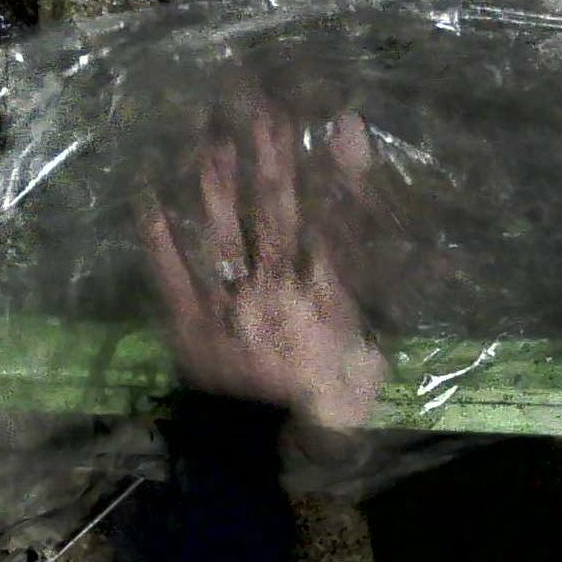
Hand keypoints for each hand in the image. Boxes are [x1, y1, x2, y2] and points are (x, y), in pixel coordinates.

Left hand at [141, 109, 386, 428]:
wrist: (268, 457)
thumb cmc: (330, 407)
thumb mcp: (372, 353)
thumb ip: (379, 300)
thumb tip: (413, 254)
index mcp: (322, 297)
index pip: (331, 219)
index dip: (334, 168)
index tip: (334, 121)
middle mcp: (273, 289)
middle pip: (273, 209)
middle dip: (270, 154)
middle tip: (264, 104)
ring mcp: (225, 303)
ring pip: (220, 228)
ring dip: (215, 178)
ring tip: (210, 130)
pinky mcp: (187, 322)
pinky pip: (169, 271)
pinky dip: (157, 232)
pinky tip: (149, 193)